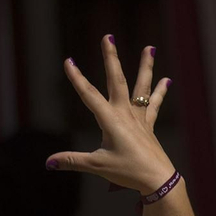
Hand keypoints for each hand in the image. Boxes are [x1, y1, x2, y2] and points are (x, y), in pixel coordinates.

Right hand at [45, 37, 175, 191]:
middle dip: (111, 58)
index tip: (68, 61)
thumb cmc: (128, 172)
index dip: (77, 78)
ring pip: (142, 87)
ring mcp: (140, 118)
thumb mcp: (97, 166)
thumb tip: (48, 162)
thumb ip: (72, 160)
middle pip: (117, 80)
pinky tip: (167, 79)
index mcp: (110, 120)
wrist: (158, 179)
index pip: (89, 95)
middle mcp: (126, 113)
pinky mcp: (149, 125)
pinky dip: (160, 92)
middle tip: (108, 36)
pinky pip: (155, 104)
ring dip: (146, 66)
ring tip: (150, 48)